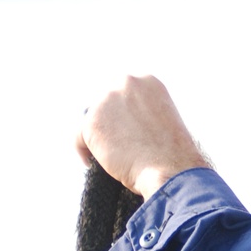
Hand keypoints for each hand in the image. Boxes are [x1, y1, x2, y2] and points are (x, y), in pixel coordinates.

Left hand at [77, 75, 211, 197]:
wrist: (171, 169)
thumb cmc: (172, 154)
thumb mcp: (163, 118)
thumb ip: (142, 112)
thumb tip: (122, 121)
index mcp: (147, 81)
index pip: (123, 94)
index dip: (122, 115)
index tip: (125, 131)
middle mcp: (126, 82)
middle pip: (105, 103)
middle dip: (108, 123)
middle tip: (116, 145)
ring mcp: (107, 100)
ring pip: (92, 120)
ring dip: (98, 137)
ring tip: (109, 156)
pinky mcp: (92, 121)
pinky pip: (78, 138)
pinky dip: (83, 151)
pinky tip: (92, 163)